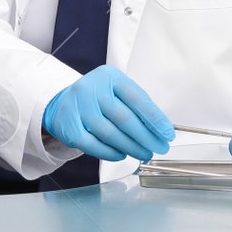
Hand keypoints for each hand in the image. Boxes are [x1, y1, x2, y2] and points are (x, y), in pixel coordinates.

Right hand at [42, 65, 174, 161]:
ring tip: (144, 153)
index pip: (136, 98)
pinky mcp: (69, 126)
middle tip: (159, 147)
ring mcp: (77, 108)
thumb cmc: (98, 99)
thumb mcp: (117, 92)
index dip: (155, 119)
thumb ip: (137, 107)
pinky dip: (110, 153)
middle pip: (124, 118)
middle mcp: (91, 89)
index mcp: (108, 76)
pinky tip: (122, 154)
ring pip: (110, 133)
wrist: (64, 102)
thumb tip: (160, 130)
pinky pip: (93, 145)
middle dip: (146, 137)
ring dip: (131, 147)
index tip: (167, 134)